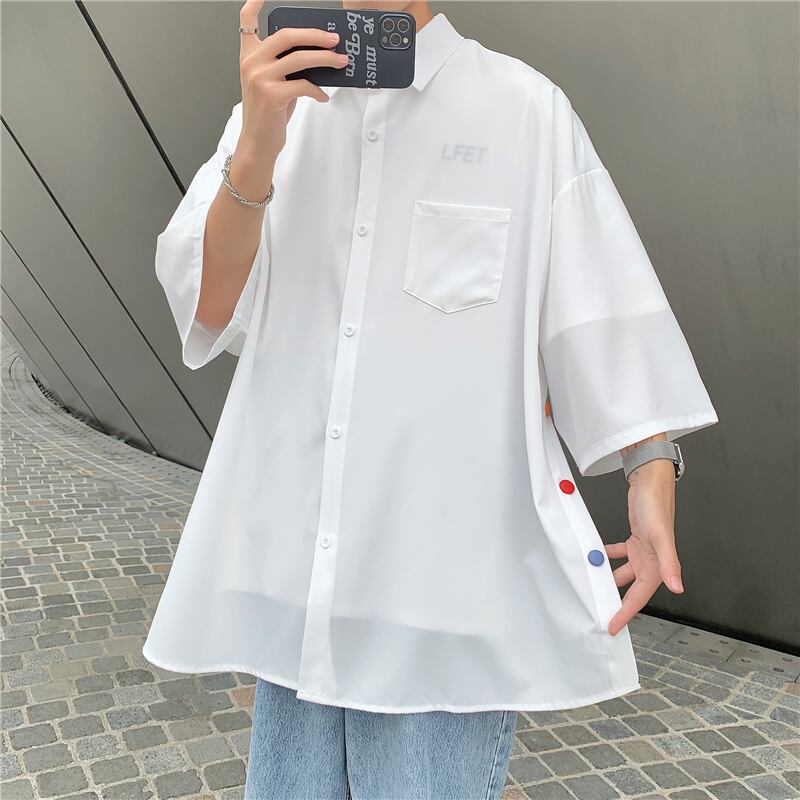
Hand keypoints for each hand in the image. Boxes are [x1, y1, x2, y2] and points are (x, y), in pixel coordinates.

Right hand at [238, 0, 349, 157]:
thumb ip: (285, 66)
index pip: (247, 21)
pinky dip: (318, 90)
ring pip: (300, 59)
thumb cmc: (268, 114)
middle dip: (315, 35)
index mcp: (249, 56)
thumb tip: (316, 55)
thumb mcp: (272, 83)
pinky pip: (303, 85)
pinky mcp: (272, 95)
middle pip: (287, 35)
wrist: (257, 142)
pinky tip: (324, 96)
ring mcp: (260, 78)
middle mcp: (252, 63)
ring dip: (325, 59)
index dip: (255, 3)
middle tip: (334, 39)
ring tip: (340, 61)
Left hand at [605, 458, 682, 635]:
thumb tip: (677, 587)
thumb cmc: (657, 507)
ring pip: (623, 573)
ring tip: (593, 586)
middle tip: (601, 613)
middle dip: (617, 603)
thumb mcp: (661, 536)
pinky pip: (619, 554)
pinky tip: (596, 558)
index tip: (612, 626)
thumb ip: (670, 563)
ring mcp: (642, 552)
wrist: (650, 483)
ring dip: (610, 579)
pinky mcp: (635, 540)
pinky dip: (607, 557)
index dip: (626, 613)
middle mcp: (651, 562)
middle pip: (631, 590)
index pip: (639, 597)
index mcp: (658, 567)